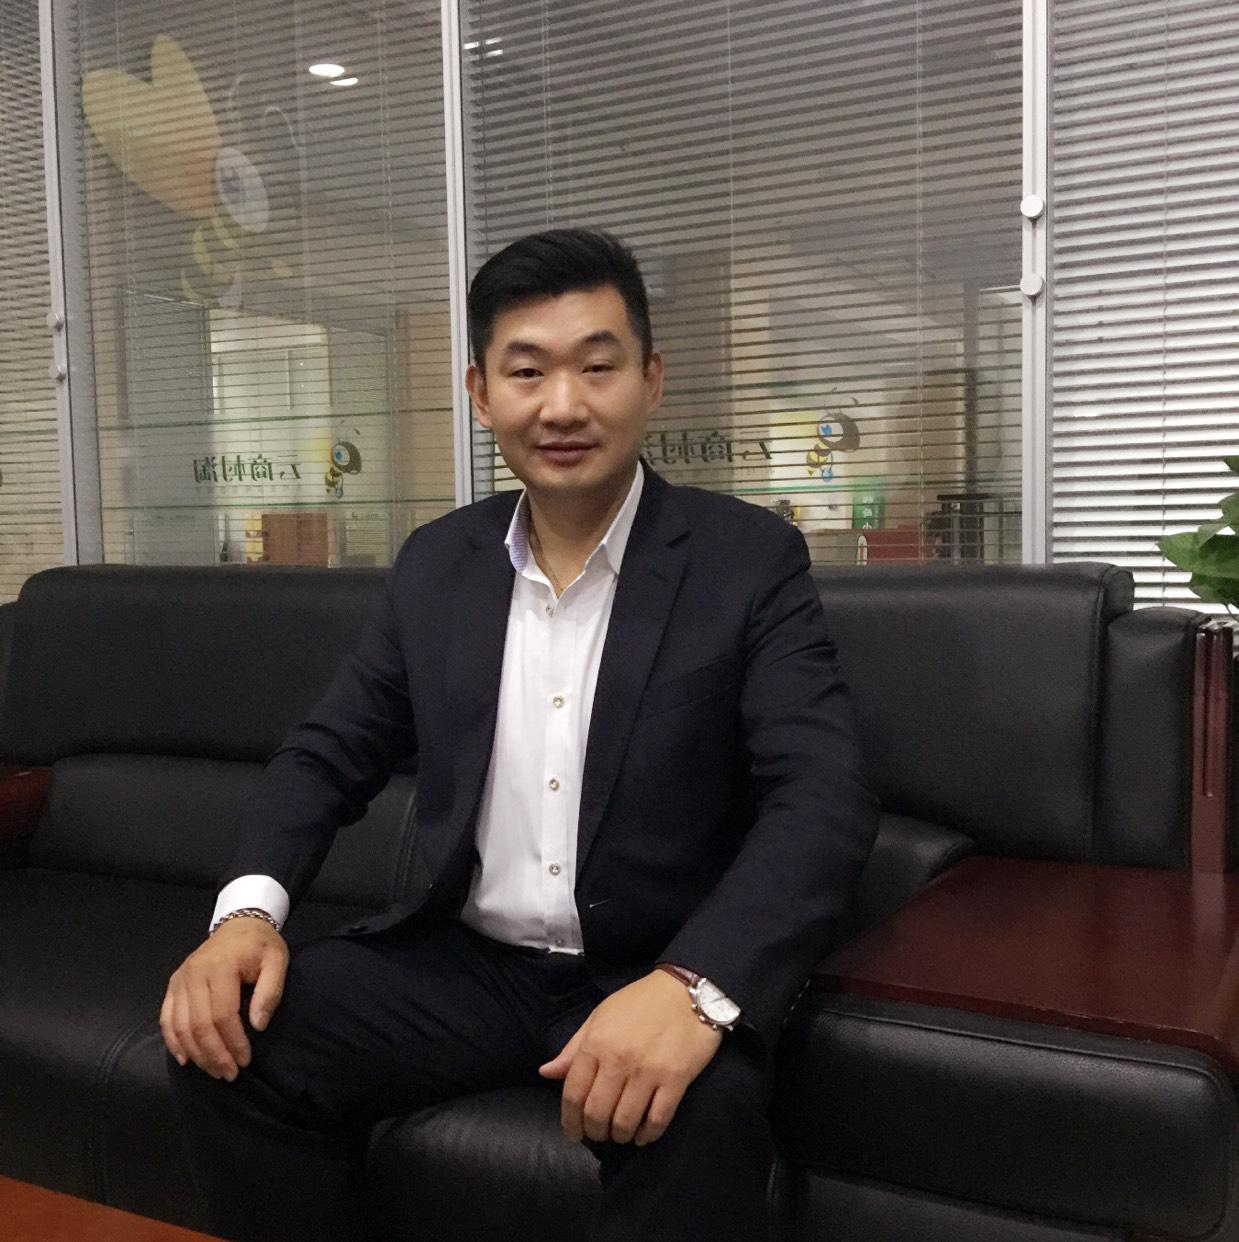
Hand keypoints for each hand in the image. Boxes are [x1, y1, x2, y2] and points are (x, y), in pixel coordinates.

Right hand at [160, 917, 287, 1080]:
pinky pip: (166, 1019)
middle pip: (198, 1025)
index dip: (233, 1042)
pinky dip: (173, 1042)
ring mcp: (180, 979)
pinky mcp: (173, 985)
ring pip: (180, 1026)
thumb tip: (258, 1026)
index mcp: (220, 966)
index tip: (245, 1060)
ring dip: (196, 1054)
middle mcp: (193, 973)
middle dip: (214, 1055)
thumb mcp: (277, 961)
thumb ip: (270, 992)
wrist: (239, 924)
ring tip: (214, 1070)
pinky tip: (186, 1059)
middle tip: (229, 1074)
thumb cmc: (260, 945)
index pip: (222, 1014)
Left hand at [538, 969, 722, 1146]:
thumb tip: (545, 1073)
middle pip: (596, 1113)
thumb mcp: (600, 1017)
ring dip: (619, 1136)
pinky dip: (647, 1135)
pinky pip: (657, 1120)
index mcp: (597, 1043)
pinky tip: (643, 1134)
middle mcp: (619, 1060)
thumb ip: (573, 1048)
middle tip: (599, 1134)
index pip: (573, 1093)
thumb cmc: (639, 1002)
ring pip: (625, 1122)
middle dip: (594, 1132)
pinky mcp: (676, 1080)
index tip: (574, 1133)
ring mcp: (649, 1072)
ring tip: (620, 1134)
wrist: (686, 990)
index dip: (569, 1121)